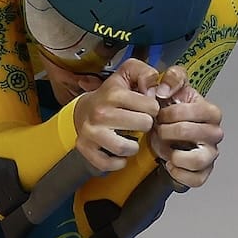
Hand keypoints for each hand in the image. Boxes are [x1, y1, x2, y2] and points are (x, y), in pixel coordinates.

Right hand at [72, 58, 159, 172]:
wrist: (82, 109)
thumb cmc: (111, 94)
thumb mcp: (128, 74)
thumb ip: (147, 74)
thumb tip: (155, 90)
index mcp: (113, 94)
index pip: (151, 106)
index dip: (153, 108)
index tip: (145, 108)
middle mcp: (100, 113)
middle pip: (143, 125)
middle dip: (146, 125)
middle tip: (139, 123)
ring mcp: (91, 132)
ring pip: (126, 147)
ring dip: (133, 146)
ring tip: (131, 139)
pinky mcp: (85, 148)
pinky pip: (108, 163)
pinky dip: (118, 162)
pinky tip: (119, 153)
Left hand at [149, 69, 222, 187]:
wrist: (162, 138)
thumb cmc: (170, 114)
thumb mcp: (170, 89)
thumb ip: (171, 79)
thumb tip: (162, 89)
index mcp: (210, 112)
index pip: (199, 110)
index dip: (174, 112)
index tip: (160, 114)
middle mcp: (215, 133)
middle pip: (193, 132)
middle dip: (167, 131)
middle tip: (158, 130)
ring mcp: (210, 154)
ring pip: (198, 159)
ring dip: (174, 153)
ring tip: (165, 148)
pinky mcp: (202, 173)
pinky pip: (196, 179)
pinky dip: (179, 173)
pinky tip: (169, 164)